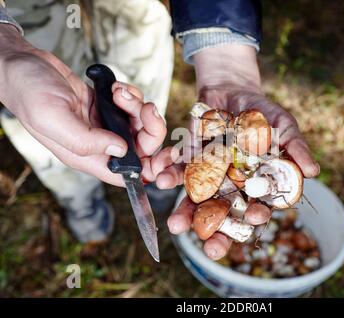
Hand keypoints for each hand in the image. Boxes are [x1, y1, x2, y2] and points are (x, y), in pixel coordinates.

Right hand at [0, 25, 174, 186]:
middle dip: (151, 126)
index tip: (165, 156)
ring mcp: (105, 124)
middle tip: (143, 107)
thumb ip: (86, 139)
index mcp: (88, 157)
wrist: (24, 65)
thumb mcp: (53, 118)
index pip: (127, 174)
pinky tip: (114, 87)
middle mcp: (100, 144)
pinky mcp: (107, 107)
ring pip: (141, 124)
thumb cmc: (30, 93)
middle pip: (143, 147)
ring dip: (138, 106)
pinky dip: (131, 95)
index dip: (150, 170)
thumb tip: (121, 150)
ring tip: (118, 92)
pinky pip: (133, 106)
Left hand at [168, 44, 319, 259]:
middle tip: (211, 249)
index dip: (258, 215)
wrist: (231, 89)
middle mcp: (230, 185)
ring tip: (176, 226)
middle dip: (218, 233)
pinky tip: (161, 179)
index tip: (256, 218)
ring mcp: (208, 176)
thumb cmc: (262, 111)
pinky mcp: (188, 161)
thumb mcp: (283, 125)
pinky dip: (169, 174)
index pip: (259, 206)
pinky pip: (177, 171)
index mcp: (255, 183)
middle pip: (225, 215)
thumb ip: (295, 147)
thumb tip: (314, 172)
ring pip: (196, 201)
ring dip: (185, 214)